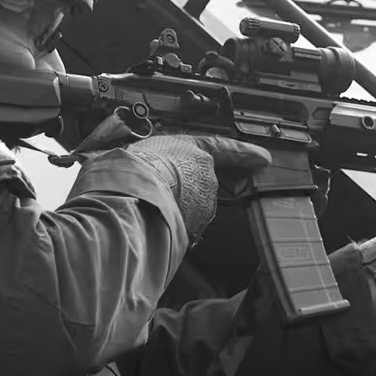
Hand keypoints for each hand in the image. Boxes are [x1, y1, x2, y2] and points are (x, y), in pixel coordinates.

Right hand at [126, 134, 270, 239]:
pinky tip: (157, 226)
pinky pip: (189, 227)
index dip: (246, 153)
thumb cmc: (129, 167)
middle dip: (188, 189)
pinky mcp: (199, 224)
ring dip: (180, 209)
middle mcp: (204, 172)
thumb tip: (112, 153)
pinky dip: (177, 228)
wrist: (130, 195)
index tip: (264, 159)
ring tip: (151, 209)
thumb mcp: (132, 148)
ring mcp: (204, 200)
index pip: (226, 149)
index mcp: (191, 147)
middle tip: (163, 190)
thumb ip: (136, 152)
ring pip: (195, 207)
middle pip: (204, 183)